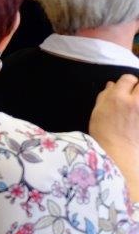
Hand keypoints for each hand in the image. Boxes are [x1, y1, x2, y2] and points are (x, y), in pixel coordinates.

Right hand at [90, 75, 138, 195]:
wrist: (119, 155)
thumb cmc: (104, 135)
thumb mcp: (97, 113)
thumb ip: (104, 96)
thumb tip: (111, 85)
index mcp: (118, 98)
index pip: (128, 79)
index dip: (126, 82)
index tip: (124, 88)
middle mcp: (135, 102)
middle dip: (138, 87)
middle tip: (133, 95)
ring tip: (134, 105)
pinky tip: (135, 116)